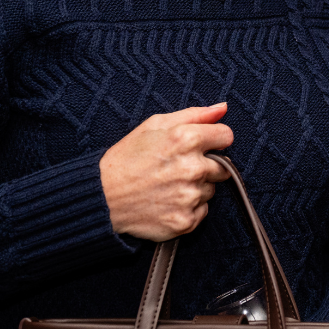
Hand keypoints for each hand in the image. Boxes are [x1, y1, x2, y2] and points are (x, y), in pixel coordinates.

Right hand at [99, 103, 233, 240]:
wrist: (102, 198)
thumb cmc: (127, 157)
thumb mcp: (155, 125)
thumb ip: (194, 114)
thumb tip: (223, 108)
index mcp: (187, 139)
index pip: (226, 136)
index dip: (214, 139)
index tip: (202, 145)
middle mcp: (193, 168)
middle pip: (223, 166)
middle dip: (206, 165)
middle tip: (179, 168)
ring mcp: (190, 197)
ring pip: (211, 189)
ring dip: (196, 187)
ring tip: (169, 185)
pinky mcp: (185, 221)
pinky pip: (202, 211)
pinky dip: (189, 208)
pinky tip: (168, 201)